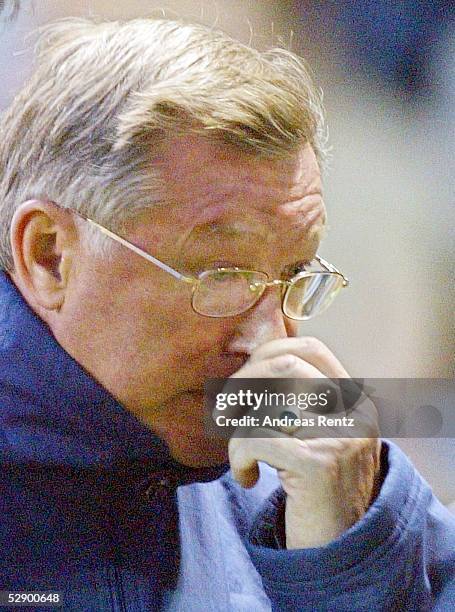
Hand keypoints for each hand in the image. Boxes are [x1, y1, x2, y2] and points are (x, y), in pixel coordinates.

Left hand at [227, 337, 380, 548]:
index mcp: (355, 400)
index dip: (268, 354)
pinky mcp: (319, 465)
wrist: (339, 553)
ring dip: (238, 428)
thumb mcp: (319, 437)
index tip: (244, 379)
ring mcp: (341, 436)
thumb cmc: (317, 491)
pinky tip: (247, 479)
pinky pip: (256, 439)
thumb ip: (300, 402)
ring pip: (266, 401)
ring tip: (241, 454)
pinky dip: (238, 457)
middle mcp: (355, 412)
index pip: (309, 348)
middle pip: (285, 364)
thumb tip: (250, 367)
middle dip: (242, 383)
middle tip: (224, 412)